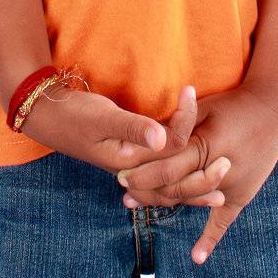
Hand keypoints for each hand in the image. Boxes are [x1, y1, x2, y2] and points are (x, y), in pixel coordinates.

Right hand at [18, 79, 226, 206]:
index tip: (191, 92)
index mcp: (128, 162)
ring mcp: (131, 167)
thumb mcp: (103, 117)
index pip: (168, 148)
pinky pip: (160, 173)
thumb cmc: (74, 114)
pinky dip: (178, 176)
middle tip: (229, 163)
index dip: (185, 121)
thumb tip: (164, 138)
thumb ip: (134, 127)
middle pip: (173, 179)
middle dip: (202, 175)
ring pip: (168, 182)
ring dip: (194, 183)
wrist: (49, 117)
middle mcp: (132, 170)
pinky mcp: (131, 159)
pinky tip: (192, 178)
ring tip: (220, 185)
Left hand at [117, 82, 277, 264]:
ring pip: (189, 202)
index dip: (141, 171)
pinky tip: (196, 257)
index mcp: (205, 145)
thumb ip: (177, 124)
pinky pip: (224, 220)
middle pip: (172, 186)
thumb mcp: (203, 108)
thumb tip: (147, 136)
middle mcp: (216, 169)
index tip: (120, 172)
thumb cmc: (234, 103)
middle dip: (144, 188)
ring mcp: (230, 186)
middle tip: (122, 188)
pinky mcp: (242, 194)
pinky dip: (210, 239)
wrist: (275, 107)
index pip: (165, 166)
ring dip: (161, 204)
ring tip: (136, 204)